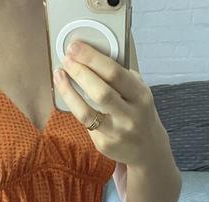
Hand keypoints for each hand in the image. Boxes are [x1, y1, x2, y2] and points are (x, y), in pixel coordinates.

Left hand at [53, 40, 162, 167]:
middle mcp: (130, 116)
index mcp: (141, 96)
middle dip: (80, 72)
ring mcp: (116, 133)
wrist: (148, 148)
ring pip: (86, 112)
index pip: (115, 73)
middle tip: (66, 58)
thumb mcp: (139, 92)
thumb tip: (94, 54)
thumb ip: (122, 76)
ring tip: (59, 75)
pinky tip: (69, 95)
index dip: (92, 58)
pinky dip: (76, 106)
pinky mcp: (104, 145)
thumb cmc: (139, 112)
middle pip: (100, 92)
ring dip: (68, 91)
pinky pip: (85, 123)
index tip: (76, 46)